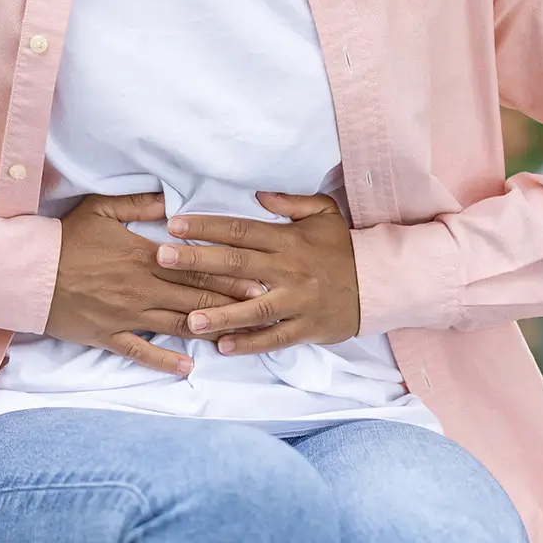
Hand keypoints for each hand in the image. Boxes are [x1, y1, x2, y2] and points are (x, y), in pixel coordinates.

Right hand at [44, 192, 269, 375]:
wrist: (27, 273)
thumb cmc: (65, 238)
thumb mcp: (101, 209)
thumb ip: (140, 204)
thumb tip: (173, 201)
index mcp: (142, 256)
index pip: (194, 266)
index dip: (229, 273)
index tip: (258, 279)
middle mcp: (140, 288)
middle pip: (194, 296)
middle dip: (231, 302)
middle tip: (262, 307)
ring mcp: (126, 315)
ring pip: (176, 324)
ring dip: (208, 330)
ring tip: (236, 336)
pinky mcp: (108, 336)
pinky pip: (141, 352)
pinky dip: (164, 361)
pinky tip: (187, 367)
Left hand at [150, 193, 361, 354]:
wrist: (380, 283)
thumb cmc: (343, 247)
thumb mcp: (323, 214)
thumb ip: (290, 203)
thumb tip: (258, 195)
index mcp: (287, 240)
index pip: (239, 230)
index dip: (206, 227)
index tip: (174, 225)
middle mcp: (288, 270)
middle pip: (236, 264)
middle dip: (197, 261)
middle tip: (162, 259)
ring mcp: (297, 301)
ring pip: (253, 309)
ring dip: (220, 315)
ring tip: (188, 319)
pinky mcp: (306, 328)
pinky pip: (275, 338)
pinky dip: (250, 344)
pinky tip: (223, 347)